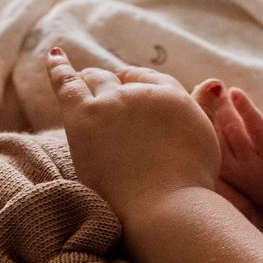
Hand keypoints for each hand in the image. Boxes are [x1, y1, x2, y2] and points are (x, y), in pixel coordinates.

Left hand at [46, 47, 219, 218]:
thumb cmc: (189, 188)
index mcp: (174, 98)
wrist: (165, 208)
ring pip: (96, 79)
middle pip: (124, 79)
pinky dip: (58, 66)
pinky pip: (66, 81)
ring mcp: (113, 103)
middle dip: (116, 83)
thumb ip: (200, 112)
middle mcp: (143, 94)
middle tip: (106, 89)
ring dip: (91, 80)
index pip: (153, 81)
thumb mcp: (207, 144)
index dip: (140, 83)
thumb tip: (209, 86)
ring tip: (82, 80)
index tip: (130, 83)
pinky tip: (54, 54)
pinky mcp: (84, 117)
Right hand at [191, 79, 262, 229]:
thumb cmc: (248, 171)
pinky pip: (256, 127)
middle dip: (200, 110)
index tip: (178, 103)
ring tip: (216, 89)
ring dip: (222, 106)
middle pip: (210, 137)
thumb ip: (212, 135)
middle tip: (197, 89)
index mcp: (213, 177)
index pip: (194, 148)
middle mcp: (231, 173)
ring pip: (231, 129)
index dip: (185, 123)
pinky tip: (235, 93)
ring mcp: (253, 164)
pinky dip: (245, 108)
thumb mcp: (225, 163)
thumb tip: (195, 93)